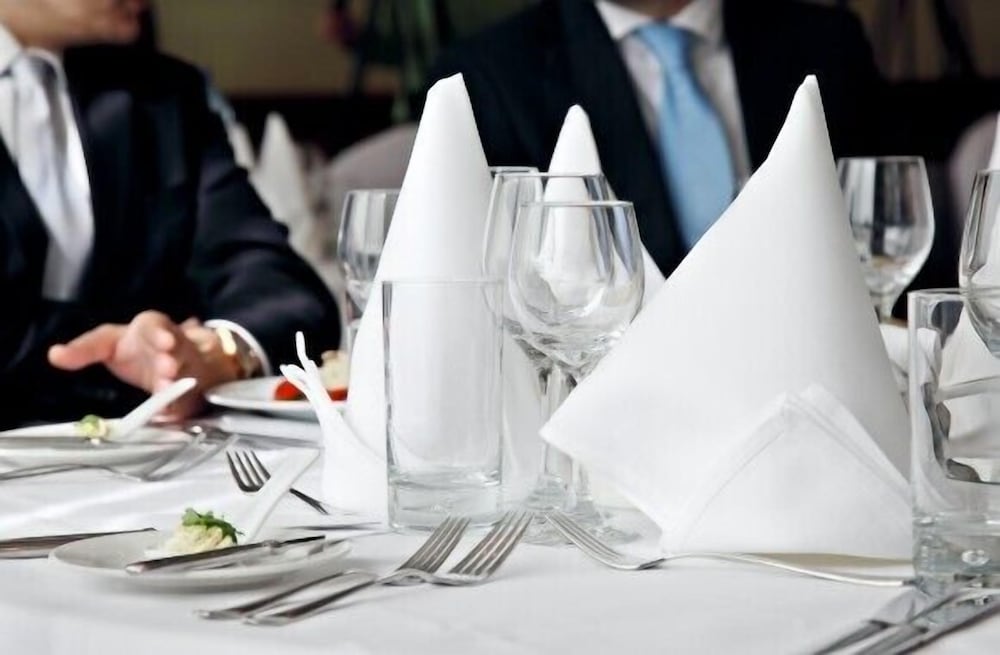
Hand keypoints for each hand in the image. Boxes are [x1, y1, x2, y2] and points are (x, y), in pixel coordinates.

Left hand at [47, 311, 240, 419]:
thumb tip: (54, 355)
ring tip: (168, 388)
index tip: (163, 341)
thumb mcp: (108, 343)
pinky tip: (170, 412)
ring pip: (187, 371)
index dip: (160, 333)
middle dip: (172, 358)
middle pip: (178, 349)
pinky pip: (188, 398)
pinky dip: (180, 404)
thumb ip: (84, 350)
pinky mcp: (191, 390)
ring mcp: (186, 367)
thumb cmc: (137, 350)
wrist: (174, 361)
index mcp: (152, 329)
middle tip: (167, 368)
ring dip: (179, 380)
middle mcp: (174, 346)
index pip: (156, 325)